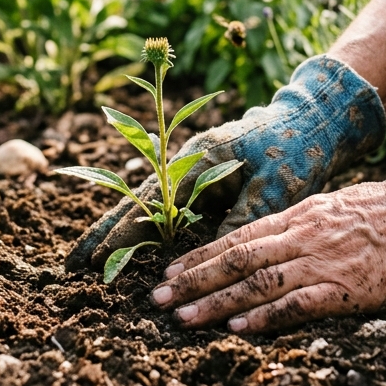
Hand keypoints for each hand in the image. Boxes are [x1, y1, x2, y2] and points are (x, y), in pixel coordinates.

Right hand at [64, 56, 385, 271]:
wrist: (312, 121)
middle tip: (74, 265)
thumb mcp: (276, 189)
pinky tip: (128, 245)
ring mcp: (189, 167)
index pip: (150, 202)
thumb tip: (209, 260)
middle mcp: (185, 160)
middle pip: (134, 199)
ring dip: (118, 230)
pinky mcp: (200, 176)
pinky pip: (163, 204)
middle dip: (104, 232)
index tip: (99, 261)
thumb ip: (240, 220)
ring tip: (90, 260)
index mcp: (199, 159)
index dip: (124, 233)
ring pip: (145, 202)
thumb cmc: (296, 152)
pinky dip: (142, 224)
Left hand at [149, 180, 385, 331]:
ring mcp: (322, 262)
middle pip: (236, 258)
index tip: (172, 271)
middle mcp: (302, 235)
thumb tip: (273, 240)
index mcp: (300, 214)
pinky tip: (238, 329)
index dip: (201, 255)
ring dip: (215, 302)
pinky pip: (296, 304)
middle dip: (193, 280)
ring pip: (255, 282)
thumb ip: (304, 222)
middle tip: (159, 299)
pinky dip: (264, 317)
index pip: (239, 235)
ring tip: (183, 318)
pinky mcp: (346, 289)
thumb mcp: (338, 205)